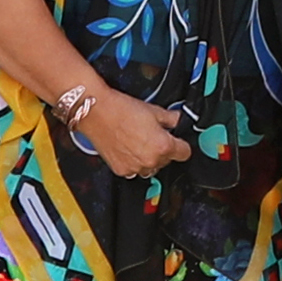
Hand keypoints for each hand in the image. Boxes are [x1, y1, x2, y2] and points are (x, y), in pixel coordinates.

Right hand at [67, 84, 188, 179]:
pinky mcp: (122, 170)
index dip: (181, 145)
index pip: (185, 153)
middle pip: (167, 160)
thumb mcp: (153, 110)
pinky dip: (134, 162)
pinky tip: (128, 148)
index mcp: (163, 145)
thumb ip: (171, 119)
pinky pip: (135, 171)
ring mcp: (136, 167)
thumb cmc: (121, 109)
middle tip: (151, 135)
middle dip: (163, 149)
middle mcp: (151, 160)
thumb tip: (178, 121)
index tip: (178, 141)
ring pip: (151, 167)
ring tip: (138, 141)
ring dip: (149, 158)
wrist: (97, 112)